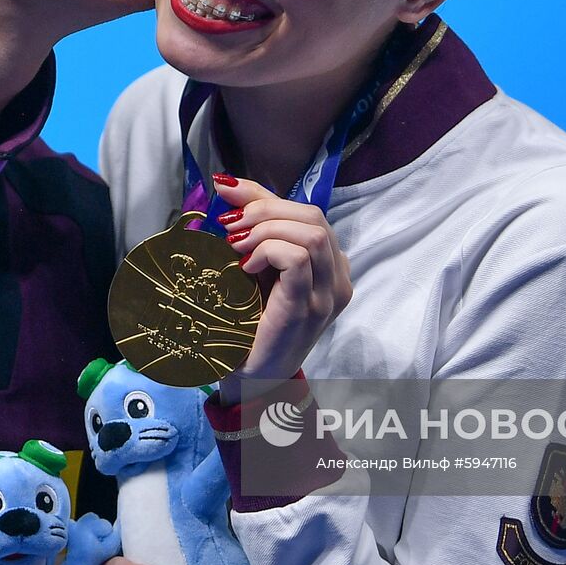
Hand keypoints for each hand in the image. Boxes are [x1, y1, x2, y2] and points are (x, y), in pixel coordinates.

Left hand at [213, 176, 352, 402]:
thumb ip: (252, 228)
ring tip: (237, 247)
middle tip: (230, 225)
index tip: (227, 191)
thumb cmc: (252, 323)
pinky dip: (268, 251)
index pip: (308, 212)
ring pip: (311, 232)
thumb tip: (227, 186)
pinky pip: (298, 259)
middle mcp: (338, 278)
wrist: (251, 379)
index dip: (266, 195)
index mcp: (331, 266)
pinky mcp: (309, 307)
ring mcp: (328, 295)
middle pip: (313, 216)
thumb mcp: (256, 266)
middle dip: (265, 209)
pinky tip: (246, 266)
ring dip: (266, 229)